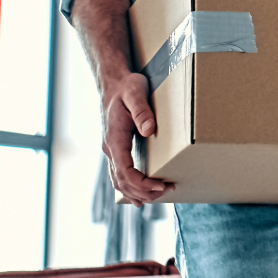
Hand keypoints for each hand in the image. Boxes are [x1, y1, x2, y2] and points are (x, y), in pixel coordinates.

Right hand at [102, 70, 170, 205]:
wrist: (113, 82)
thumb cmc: (126, 87)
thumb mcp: (136, 93)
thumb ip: (142, 111)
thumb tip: (148, 130)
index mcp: (114, 138)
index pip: (124, 170)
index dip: (141, 183)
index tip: (160, 185)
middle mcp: (110, 147)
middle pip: (122, 181)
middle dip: (143, 191)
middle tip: (167, 190)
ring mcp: (112, 150)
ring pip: (119, 181)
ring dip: (137, 192)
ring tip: (159, 194)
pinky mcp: (117, 149)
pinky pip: (120, 175)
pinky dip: (130, 187)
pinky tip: (141, 194)